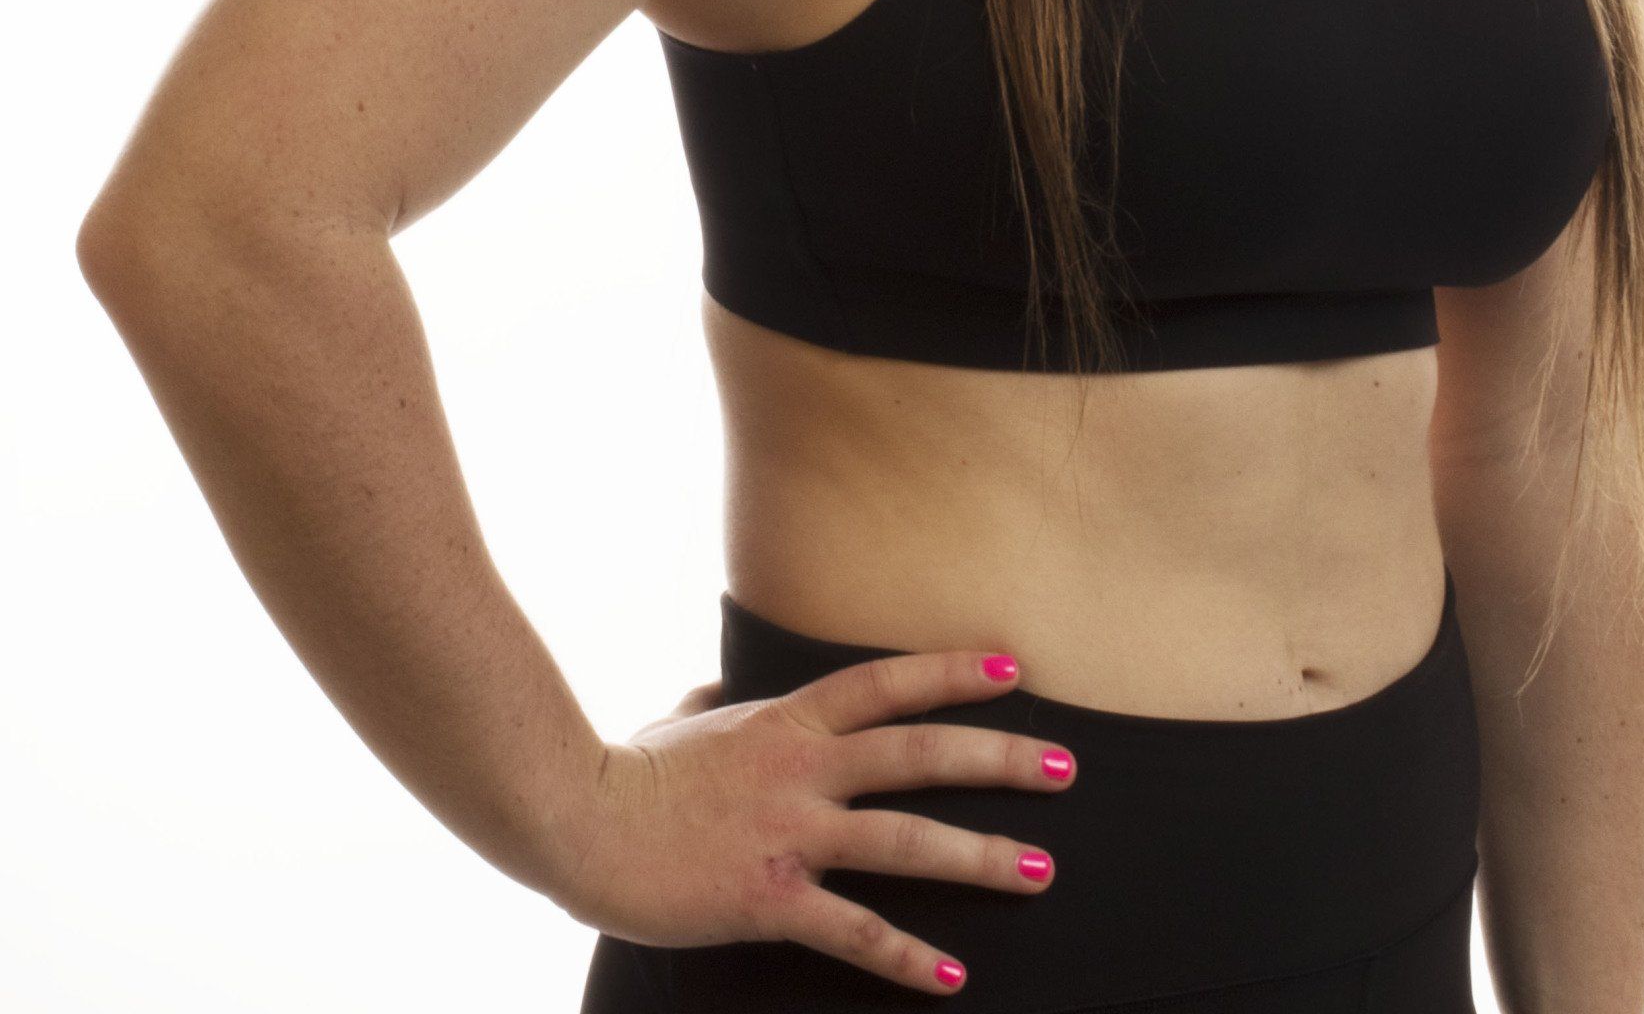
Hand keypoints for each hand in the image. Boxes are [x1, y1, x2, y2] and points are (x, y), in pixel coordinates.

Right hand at [567, 644, 1074, 993]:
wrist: (577, 818)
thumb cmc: (625, 771)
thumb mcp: (678, 723)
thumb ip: (710, 705)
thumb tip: (714, 692)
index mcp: (786, 719)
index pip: (886, 683)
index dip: (953, 672)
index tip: (1013, 667)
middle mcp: (802, 767)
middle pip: (921, 752)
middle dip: (1001, 758)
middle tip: (1065, 767)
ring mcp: (790, 830)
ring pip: (906, 838)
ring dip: (980, 856)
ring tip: (1040, 870)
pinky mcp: (769, 896)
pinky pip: (853, 929)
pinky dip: (906, 955)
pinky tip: (951, 975)